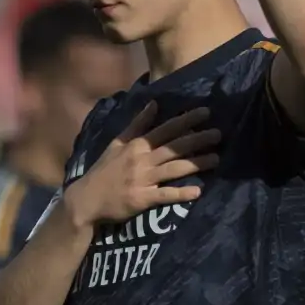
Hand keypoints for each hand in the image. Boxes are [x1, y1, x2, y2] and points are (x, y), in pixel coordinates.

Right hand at [65, 103, 220, 226]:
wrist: (85, 200)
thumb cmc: (104, 171)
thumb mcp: (117, 144)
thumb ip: (137, 124)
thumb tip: (155, 104)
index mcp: (136, 145)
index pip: (165, 129)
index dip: (186, 120)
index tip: (206, 112)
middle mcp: (141, 160)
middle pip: (174, 147)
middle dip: (198, 139)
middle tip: (219, 134)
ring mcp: (142, 180)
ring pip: (174, 169)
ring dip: (196, 164)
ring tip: (216, 159)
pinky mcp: (141, 199)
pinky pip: (164, 196)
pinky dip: (181, 193)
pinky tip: (198, 191)